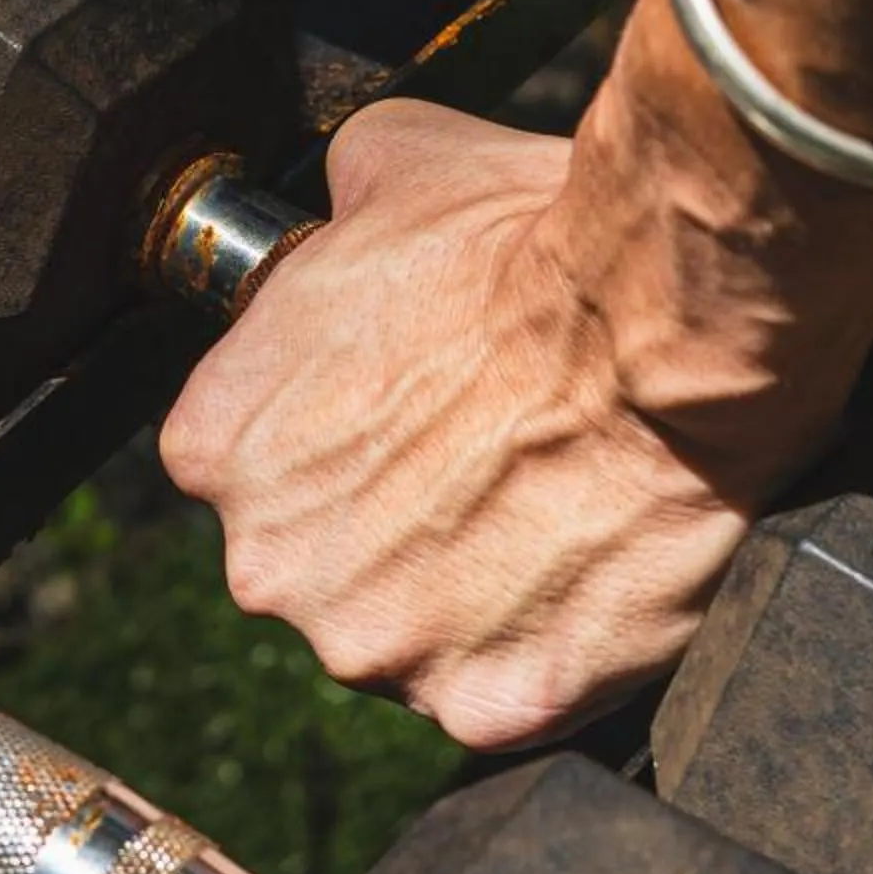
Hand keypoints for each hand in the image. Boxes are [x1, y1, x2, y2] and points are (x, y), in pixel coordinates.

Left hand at [158, 0, 872, 747]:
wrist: (654, 322)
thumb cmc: (521, 240)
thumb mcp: (388, 164)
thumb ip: (328, 210)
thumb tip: (337, 211)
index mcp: (218, 446)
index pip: (248, 459)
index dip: (334, 428)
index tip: (402, 405)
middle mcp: (268, 567)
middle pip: (319, 561)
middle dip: (387, 520)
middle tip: (480, 453)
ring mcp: (377, 650)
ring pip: (408, 635)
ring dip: (463, 590)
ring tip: (543, 505)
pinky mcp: (485, 708)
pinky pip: (504, 690)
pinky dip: (543, 645)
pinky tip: (582, 562)